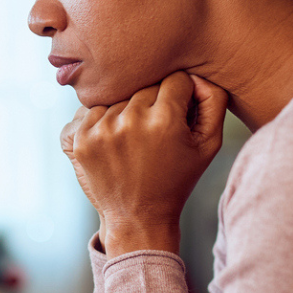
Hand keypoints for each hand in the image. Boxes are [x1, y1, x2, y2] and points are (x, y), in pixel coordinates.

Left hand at [61, 71, 228, 256]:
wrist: (138, 218)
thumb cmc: (177, 179)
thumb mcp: (209, 145)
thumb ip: (213, 101)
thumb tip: (197, 74)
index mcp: (164, 120)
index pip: (176, 79)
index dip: (182, 96)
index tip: (179, 116)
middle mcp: (130, 120)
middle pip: (146, 85)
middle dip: (155, 103)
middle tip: (156, 133)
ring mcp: (100, 129)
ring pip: (118, 96)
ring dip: (127, 111)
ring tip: (135, 141)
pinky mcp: (79, 137)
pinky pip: (91, 109)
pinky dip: (102, 120)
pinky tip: (114, 143)